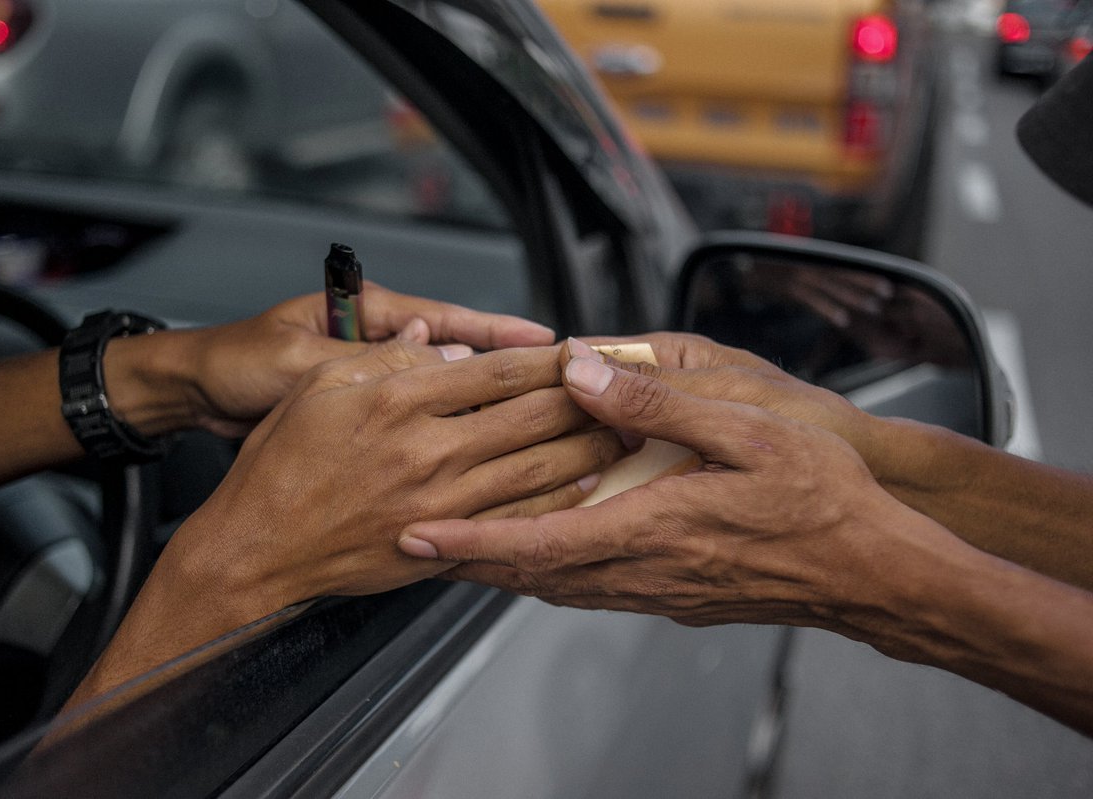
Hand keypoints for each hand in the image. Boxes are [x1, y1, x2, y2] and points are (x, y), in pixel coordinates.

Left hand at [106, 284, 554, 437]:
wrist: (194, 396)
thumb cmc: (237, 362)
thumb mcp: (303, 364)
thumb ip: (369, 364)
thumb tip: (444, 364)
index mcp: (372, 319)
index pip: (453, 323)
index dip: (503, 336)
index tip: (548, 345)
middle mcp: (382, 350)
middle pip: (464, 361)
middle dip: (513, 372)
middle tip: (563, 387)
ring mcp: (375, 386)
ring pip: (448, 397)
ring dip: (488, 407)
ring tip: (537, 424)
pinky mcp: (364, 418)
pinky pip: (420, 424)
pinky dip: (449, 433)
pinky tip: (478, 456)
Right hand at [166, 341, 631, 619]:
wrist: (256, 550)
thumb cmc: (279, 465)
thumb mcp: (318, 386)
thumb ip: (386, 357)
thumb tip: (442, 342)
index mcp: (398, 401)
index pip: (494, 373)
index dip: (546, 359)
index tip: (581, 349)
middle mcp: (428, 452)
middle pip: (530, 419)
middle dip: (584, 400)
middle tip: (624, 387)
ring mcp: (439, 505)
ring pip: (537, 471)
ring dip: (588, 449)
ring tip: (624, 432)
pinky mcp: (441, 544)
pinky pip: (516, 521)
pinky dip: (557, 501)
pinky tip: (585, 487)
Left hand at [397, 352, 950, 635]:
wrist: (874, 571)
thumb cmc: (823, 500)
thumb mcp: (746, 430)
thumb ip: (658, 403)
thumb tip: (580, 372)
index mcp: (651, 529)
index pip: (536, 543)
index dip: (469, 544)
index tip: (417, 539)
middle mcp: (645, 571)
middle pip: (534, 575)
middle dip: (471, 561)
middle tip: (418, 543)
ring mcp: (661, 592)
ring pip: (561, 587)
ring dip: (509, 569)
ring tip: (466, 548)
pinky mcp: (678, 597)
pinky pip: (596, 590)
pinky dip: (555, 572)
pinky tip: (549, 553)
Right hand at [743, 261, 893, 328]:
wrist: (731, 269)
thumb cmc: (756, 273)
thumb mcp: (783, 273)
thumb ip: (802, 282)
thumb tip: (820, 292)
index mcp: (807, 262)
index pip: (841, 268)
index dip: (863, 275)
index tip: (885, 282)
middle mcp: (805, 266)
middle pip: (842, 276)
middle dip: (866, 284)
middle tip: (889, 294)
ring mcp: (797, 276)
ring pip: (832, 288)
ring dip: (854, 297)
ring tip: (875, 308)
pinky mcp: (787, 288)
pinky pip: (812, 301)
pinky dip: (828, 309)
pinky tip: (843, 320)